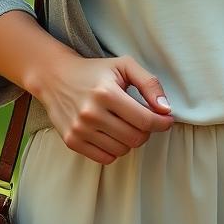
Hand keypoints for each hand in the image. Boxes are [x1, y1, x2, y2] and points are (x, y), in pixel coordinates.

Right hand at [35, 52, 174, 164]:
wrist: (56, 76)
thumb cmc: (95, 71)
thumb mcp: (124, 66)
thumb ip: (149, 83)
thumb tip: (165, 109)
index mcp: (106, 93)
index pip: (144, 120)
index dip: (162, 122)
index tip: (167, 120)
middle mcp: (91, 113)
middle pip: (135, 138)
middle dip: (146, 130)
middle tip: (143, 118)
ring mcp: (80, 130)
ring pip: (122, 150)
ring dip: (130, 140)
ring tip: (124, 122)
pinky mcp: (71, 141)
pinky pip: (105, 158)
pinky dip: (114, 149)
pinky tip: (111, 132)